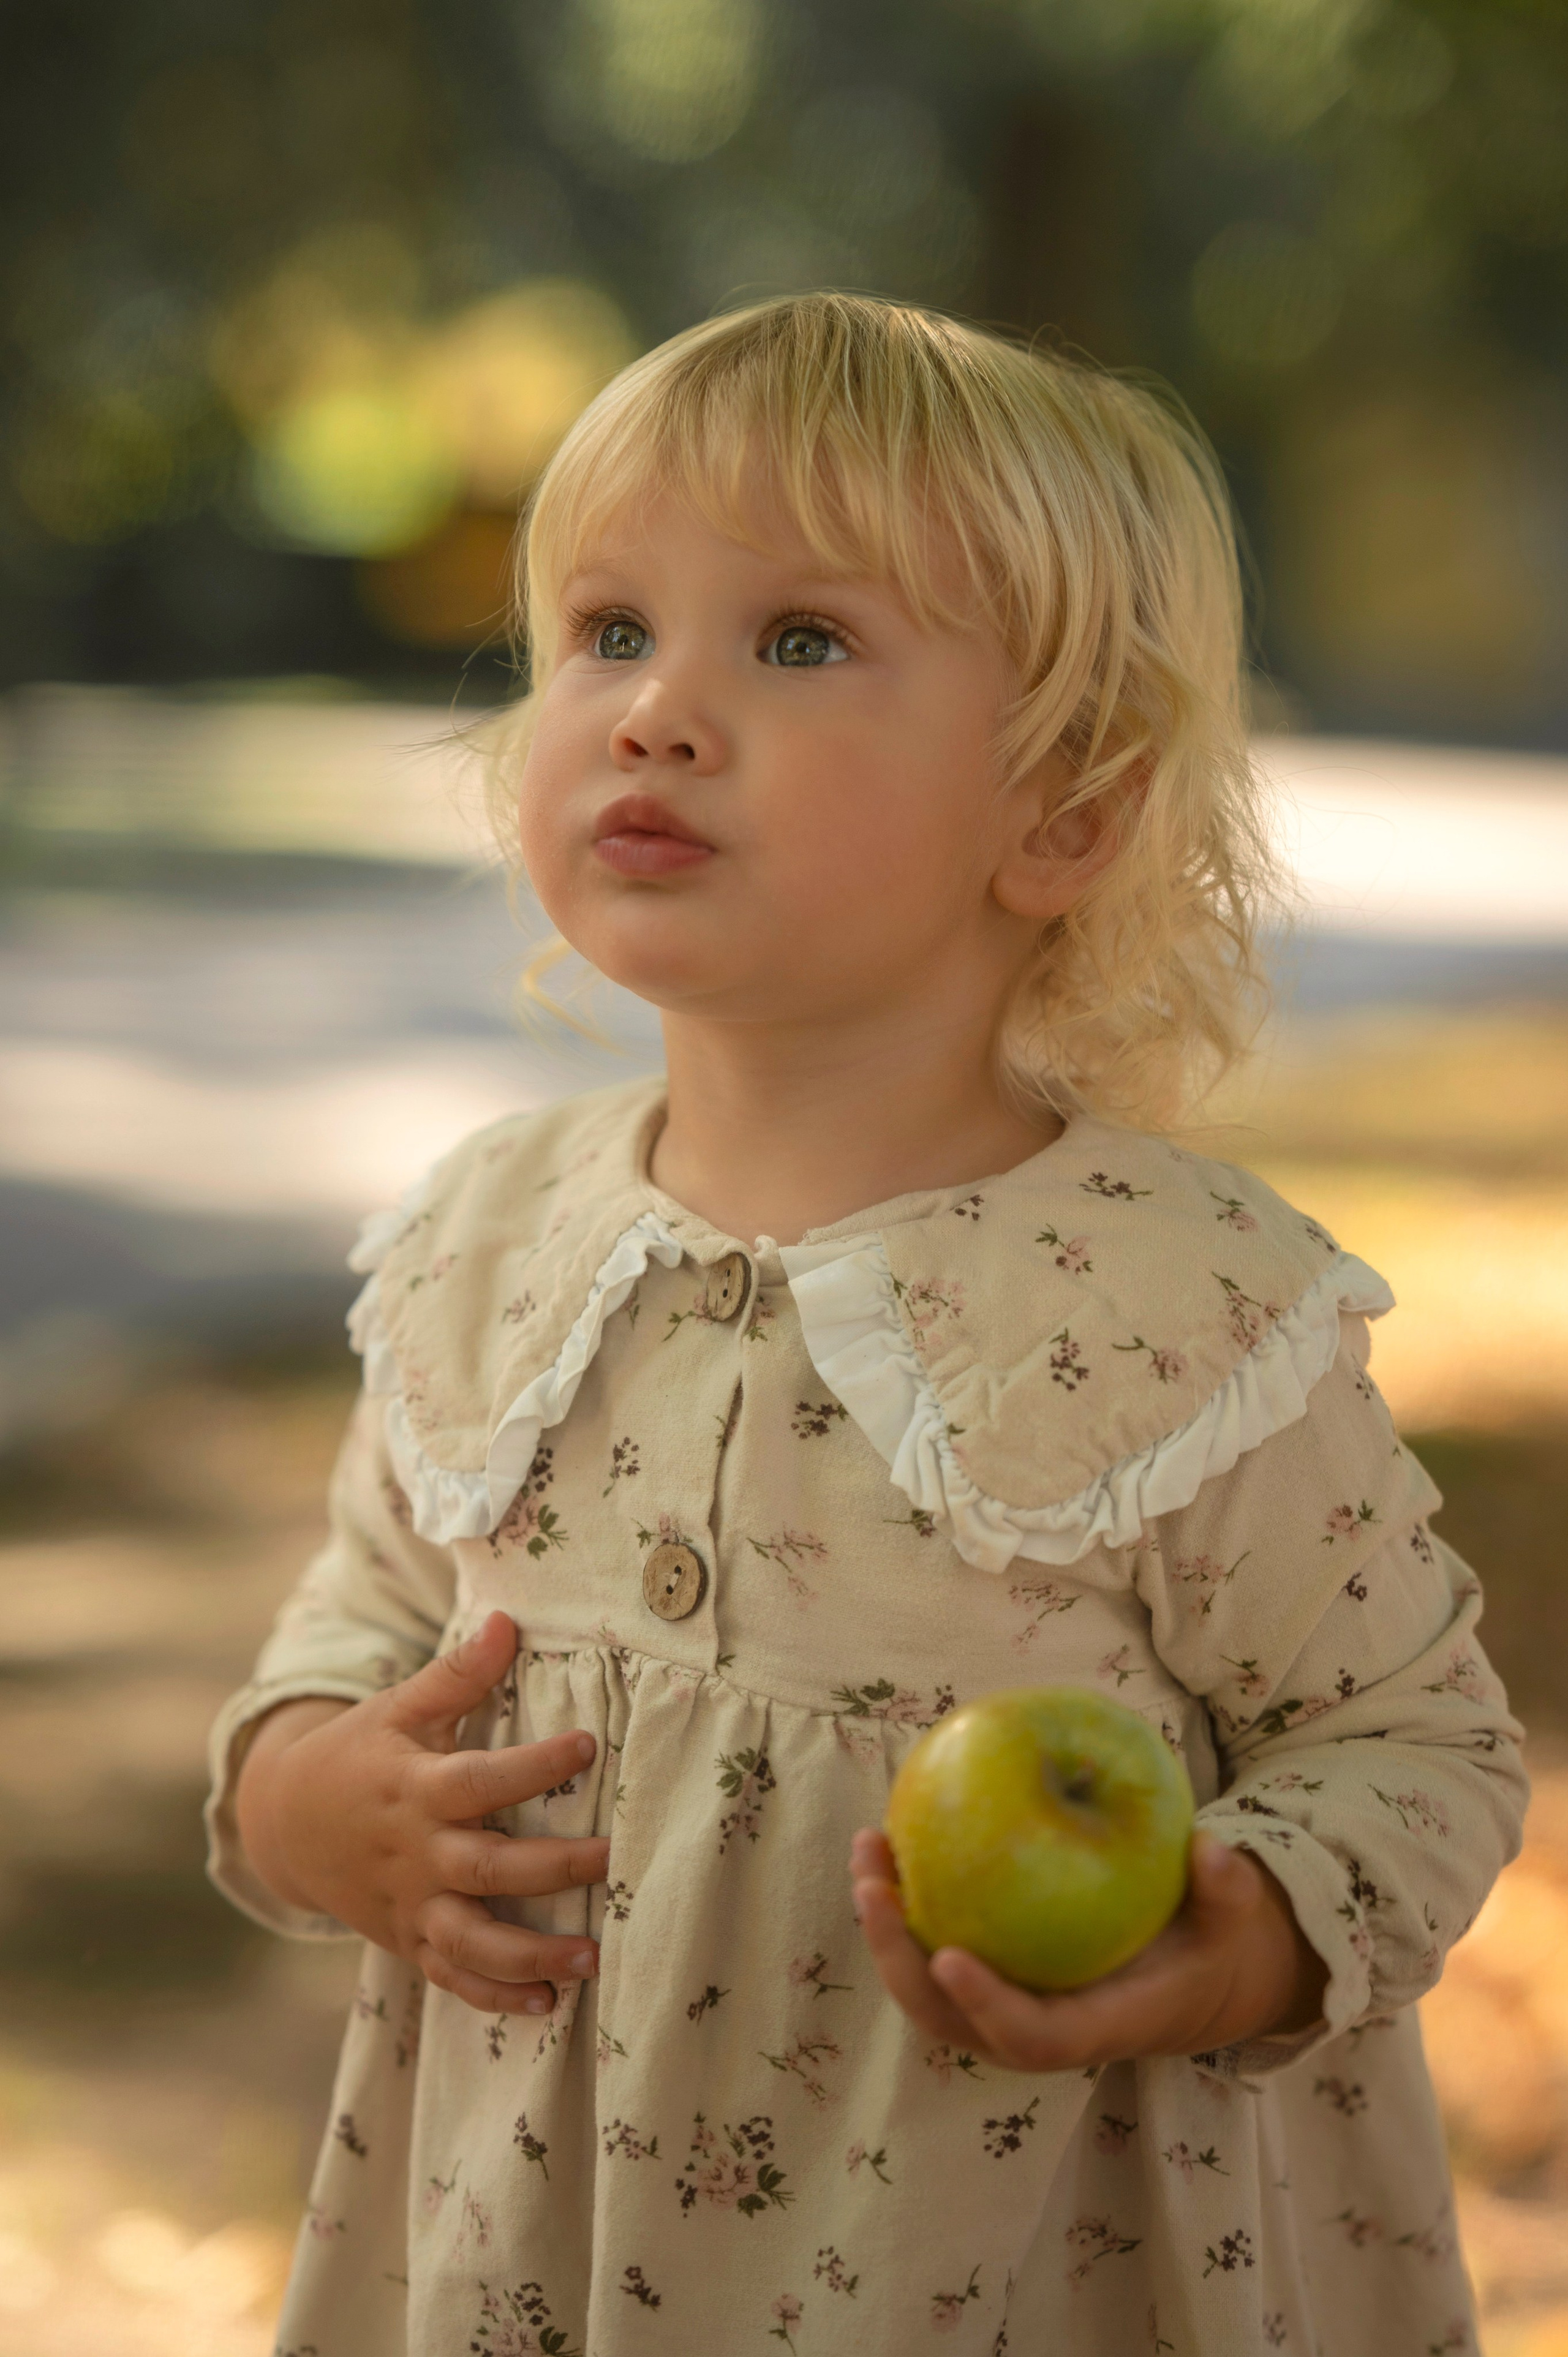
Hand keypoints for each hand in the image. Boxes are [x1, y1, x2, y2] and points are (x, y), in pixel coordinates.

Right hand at [235, 1611, 608, 2016]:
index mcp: (415, 1788)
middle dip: (554, 1871)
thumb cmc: (358, 1755)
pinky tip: (547, 2006)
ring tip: (592, 1959)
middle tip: (616, 1861)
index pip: (481, 1781)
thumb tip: (508, 1620)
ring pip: (471, 1942)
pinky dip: (494, 1997)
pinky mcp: (408, 1941)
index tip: (588, 1747)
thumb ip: (456, 1672)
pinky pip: (451, 1978)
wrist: (286, 1823)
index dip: (533, 1767)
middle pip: (488, 1869)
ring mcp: (411, 1905)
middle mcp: (415, 1854)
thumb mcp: (397, 1707)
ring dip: (531, 1956)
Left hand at [849, 1826, 1326, 2071]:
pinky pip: (934, 1952)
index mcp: (1097, 2025)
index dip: (988, 2007)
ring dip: (887, 1930)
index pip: (1033, 2036)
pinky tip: (892, 1842)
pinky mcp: (991, 1977)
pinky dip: (906, 1909)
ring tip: (869, 1851)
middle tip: (875, 1886)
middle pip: (951, 2020)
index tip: (950, 1957)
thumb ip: (1226, 1891)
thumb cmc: (1208, 1948)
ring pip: (927, 1991)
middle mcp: (1038, 2028)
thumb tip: (1213, 1850)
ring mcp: (1005, 2007)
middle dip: (903, 1961)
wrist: (1190, 1981)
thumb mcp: (1232, 1921)